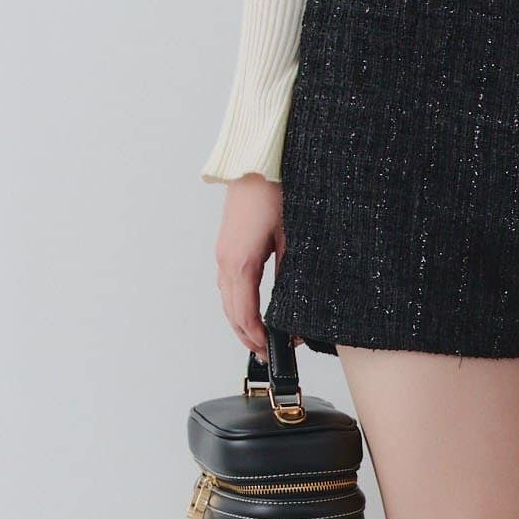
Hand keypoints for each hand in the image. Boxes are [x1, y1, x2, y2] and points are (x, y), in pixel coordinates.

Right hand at [214, 172, 284, 358]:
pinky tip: (251, 309)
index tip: (273, 351)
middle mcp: (226, 261)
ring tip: (260, 338)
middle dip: (248, 337)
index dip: (258, 337)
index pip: (245, 314)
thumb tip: (295, 302)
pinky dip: (237, 304)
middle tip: (268, 354)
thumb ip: (290, 273)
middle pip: (232, 313)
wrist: (256, 163)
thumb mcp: (292, 238)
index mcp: (241, 263)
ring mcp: (223, 254)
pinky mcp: (227, 246)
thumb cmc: (275, 193)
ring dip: (241, 322)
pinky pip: (227, 284)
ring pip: (227, 300)